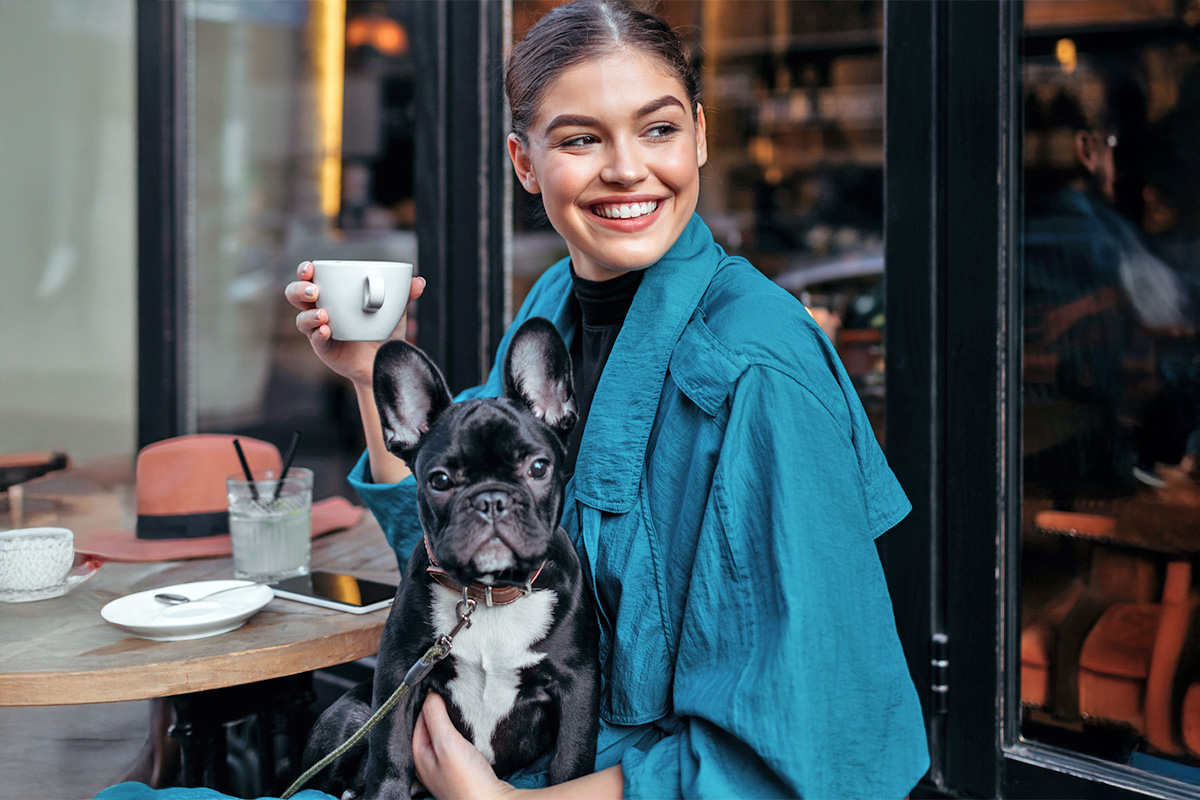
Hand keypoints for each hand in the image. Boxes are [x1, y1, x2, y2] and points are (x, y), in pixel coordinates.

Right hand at [284, 261, 426, 386]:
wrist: (387, 362)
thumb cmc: (385, 332)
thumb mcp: (395, 312)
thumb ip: (405, 295)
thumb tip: (419, 281)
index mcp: (333, 295)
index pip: (310, 278)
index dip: (305, 271)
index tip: (311, 267)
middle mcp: (321, 310)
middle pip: (295, 295)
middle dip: (299, 289)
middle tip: (314, 289)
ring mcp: (319, 330)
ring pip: (301, 319)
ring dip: (309, 314)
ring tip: (324, 314)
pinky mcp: (324, 348)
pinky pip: (315, 339)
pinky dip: (319, 333)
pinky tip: (328, 330)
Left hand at [413, 692, 517, 799]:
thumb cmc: (466, 780)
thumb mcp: (447, 743)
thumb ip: (436, 717)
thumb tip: (430, 694)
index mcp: (419, 755)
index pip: (419, 718)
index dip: (430, 701)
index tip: (442, 687)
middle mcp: (430, 761)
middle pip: (432, 726)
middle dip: (441, 710)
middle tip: (453, 694)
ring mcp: (446, 765)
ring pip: (446, 734)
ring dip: (454, 721)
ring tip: (463, 707)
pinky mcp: (463, 768)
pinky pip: (459, 743)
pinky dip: (464, 732)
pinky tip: (472, 727)